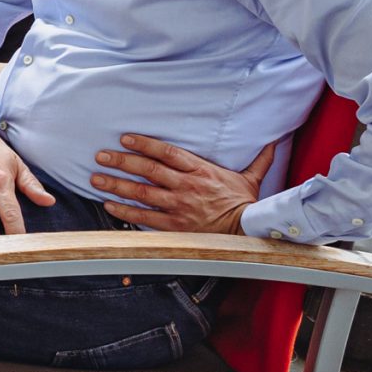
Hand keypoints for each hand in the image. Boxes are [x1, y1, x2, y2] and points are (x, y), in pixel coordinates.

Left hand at [89, 134, 277, 233]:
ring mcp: (179, 207)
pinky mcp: (175, 226)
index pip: (168, 152)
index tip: (125, 139)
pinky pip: (144, 218)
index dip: (145, 144)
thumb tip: (275, 140)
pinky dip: (125, 212)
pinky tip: (109, 205)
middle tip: (100, 156)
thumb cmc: (245, 204)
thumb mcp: (252, 177)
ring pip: (142, 193)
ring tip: (96, 178)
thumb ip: (259, 157)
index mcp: (201, 171)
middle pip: (148, 170)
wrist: (248, 233)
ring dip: (116, 185)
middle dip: (122, 162)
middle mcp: (187, 186)